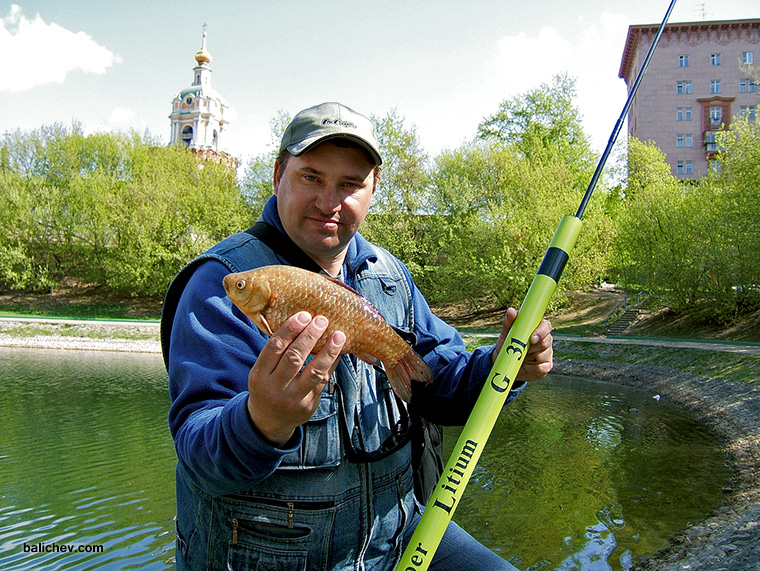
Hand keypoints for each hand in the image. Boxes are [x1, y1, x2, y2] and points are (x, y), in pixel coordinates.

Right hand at [247, 311, 345, 446]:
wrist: (269, 422)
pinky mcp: (308, 405)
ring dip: (328, 352)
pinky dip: (332, 365)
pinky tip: (338, 353)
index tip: (304, 315)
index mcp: (259, 375)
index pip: (274, 347)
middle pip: (294, 357)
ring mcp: (292, 398)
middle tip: (322, 320)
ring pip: (313, 372)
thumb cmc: (268, 386)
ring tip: (339, 336)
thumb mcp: (262, 371)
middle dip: (310, 336)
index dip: (290, 329)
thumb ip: (276, 353)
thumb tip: (302, 323)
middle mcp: (274, 387)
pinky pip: (323, 382)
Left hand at [491, 307, 552, 380]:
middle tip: (524, 350)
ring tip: (521, 357)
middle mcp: (545, 340)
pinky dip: (532, 368)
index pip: (546, 326)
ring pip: (544, 355)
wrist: (506, 364)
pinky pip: (542, 367)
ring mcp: (547, 353)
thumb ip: (508, 323)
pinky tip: (526, 366)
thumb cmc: (508, 346)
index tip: (532, 338)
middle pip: (547, 341)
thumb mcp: (506, 335)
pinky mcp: (546, 366)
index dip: (541, 331)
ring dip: (531, 357)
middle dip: (535, 346)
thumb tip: (511, 310)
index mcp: (537, 329)